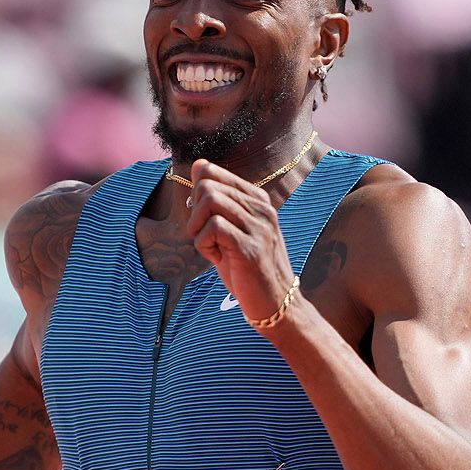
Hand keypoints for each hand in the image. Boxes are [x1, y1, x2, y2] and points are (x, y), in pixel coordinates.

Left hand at [182, 159, 296, 327]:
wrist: (276, 304)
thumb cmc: (248, 269)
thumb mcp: (232, 229)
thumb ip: (217, 200)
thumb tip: (198, 165)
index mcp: (257, 199)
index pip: (211, 171)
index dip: (196, 197)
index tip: (206, 221)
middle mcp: (261, 208)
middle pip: (207, 185)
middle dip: (194, 213)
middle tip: (206, 237)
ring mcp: (258, 226)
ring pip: (210, 200)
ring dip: (197, 228)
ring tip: (211, 247)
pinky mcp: (251, 247)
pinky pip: (213, 227)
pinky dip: (203, 244)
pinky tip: (217, 258)